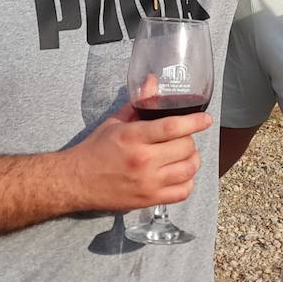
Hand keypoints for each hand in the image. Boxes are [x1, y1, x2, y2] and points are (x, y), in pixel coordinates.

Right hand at [66, 103, 207, 211]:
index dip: (194, 122)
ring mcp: (148, 183)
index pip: (173, 127)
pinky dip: (187, 182)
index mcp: (134, 137)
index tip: (206, 119)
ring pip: (188, 170)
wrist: (76, 181)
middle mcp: (143, 160)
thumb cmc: (96, 149)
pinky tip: (180, 174)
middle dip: (189, 140)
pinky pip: (182, 192)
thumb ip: (139, 103)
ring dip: (192, 161)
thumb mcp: (115, 122)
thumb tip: (153, 81)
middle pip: (185, 148)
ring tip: (184, 155)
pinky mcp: (149, 200)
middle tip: (183, 138)